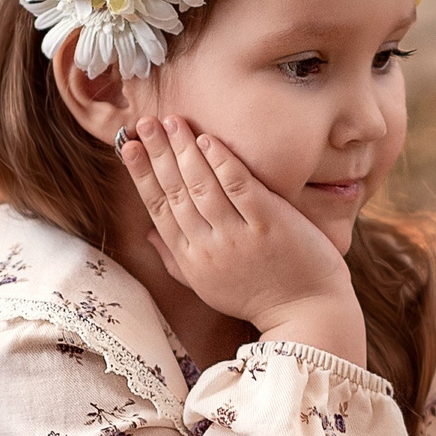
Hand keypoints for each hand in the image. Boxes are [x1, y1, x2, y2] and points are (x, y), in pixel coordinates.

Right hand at [121, 117, 365, 365]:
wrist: (307, 314)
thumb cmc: (260, 297)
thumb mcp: (209, 286)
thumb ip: (176, 260)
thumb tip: (149, 234)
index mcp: (192, 260)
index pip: (159, 209)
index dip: (141, 175)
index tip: (128, 147)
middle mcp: (210, 248)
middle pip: (176, 193)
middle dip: (157, 154)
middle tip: (145, 122)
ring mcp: (239, 236)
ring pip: (202, 187)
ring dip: (185, 151)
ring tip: (172, 122)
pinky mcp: (269, 224)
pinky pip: (239, 188)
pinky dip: (222, 162)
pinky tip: (209, 140)